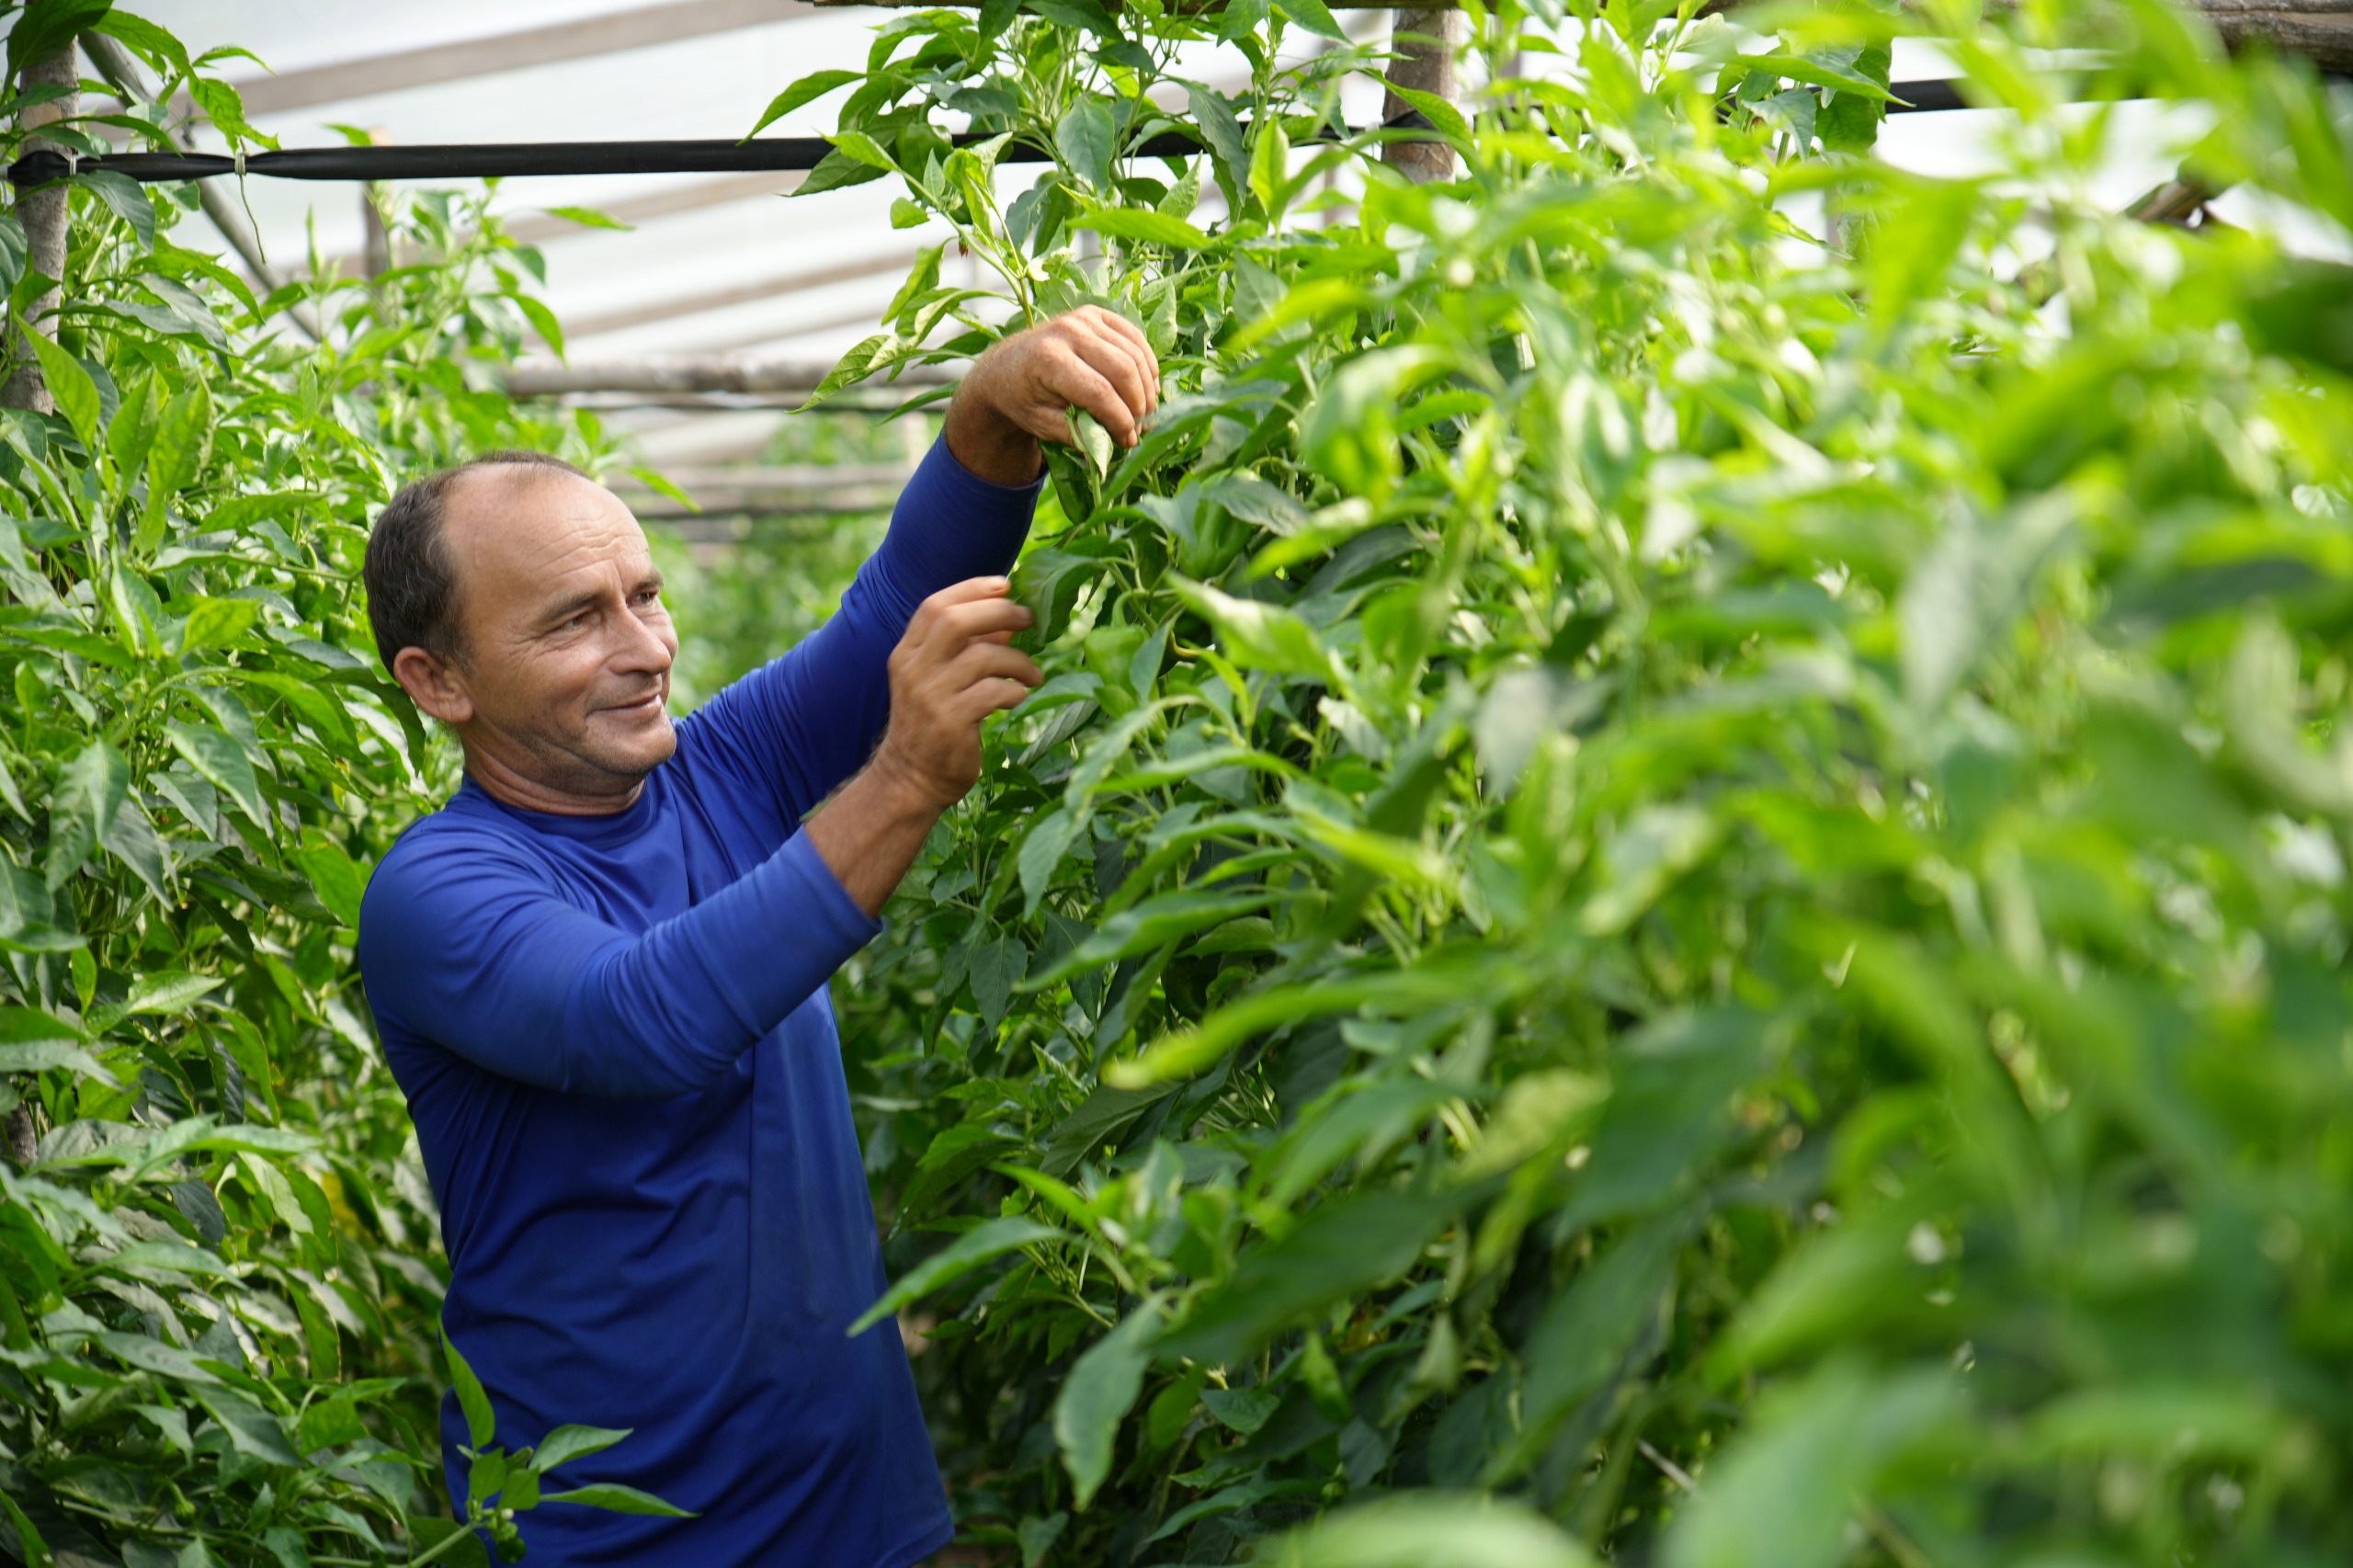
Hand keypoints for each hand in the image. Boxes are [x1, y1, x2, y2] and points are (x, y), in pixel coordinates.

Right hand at [870, 576, 1042, 808]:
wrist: (911, 779)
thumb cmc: (932, 725)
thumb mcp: (939, 680)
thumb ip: (966, 649)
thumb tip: (1007, 619)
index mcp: (906, 653)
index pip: (935, 606)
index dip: (972, 588)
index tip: (1006, 584)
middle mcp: (913, 669)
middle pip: (956, 620)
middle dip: (999, 612)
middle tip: (1029, 619)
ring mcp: (930, 696)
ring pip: (982, 656)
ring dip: (1018, 660)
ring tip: (1034, 673)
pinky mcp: (950, 723)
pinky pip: (993, 692)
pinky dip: (1015, 690)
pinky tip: (1019, 697)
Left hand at [944, 307, 1162, 483]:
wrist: (1006, 367)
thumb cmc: (1022, 399)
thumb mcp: (1041, 424)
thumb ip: (1075, 434)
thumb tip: (1108, 448)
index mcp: (1048, 359)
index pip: (1099, 392)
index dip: (1120, 420)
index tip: (1128, 441)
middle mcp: (1067, 331)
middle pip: (1123, 370)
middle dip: (1138, 405)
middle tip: (1140, 430)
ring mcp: (1083, 318)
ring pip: (1134, 354)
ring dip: (1147, 387)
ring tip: (1144, 414)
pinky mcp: (1096, 314)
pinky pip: (1134, 337)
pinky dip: (1147, 364)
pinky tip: (1147, 387)